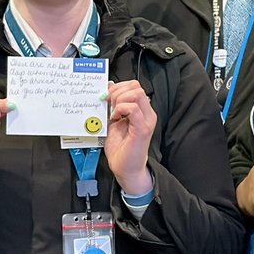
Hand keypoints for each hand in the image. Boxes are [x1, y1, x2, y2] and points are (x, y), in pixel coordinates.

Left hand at [104, 80, 155, 194]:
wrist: (125, 168)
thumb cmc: (120, 148)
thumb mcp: (113, 121)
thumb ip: (113, 106)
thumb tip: (106, 90)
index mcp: (141, 109)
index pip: (133, 85)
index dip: (117, 87)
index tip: (106, 98)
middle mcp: (147, 112)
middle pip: (136, 85)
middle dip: (118, 92)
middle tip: (109, 106)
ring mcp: (146, 120)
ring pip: (136, 93)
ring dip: (120, 100)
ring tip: (113, 113)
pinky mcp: (142, 129)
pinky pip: (133, 108)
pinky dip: (121, 109)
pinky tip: (115, 118)